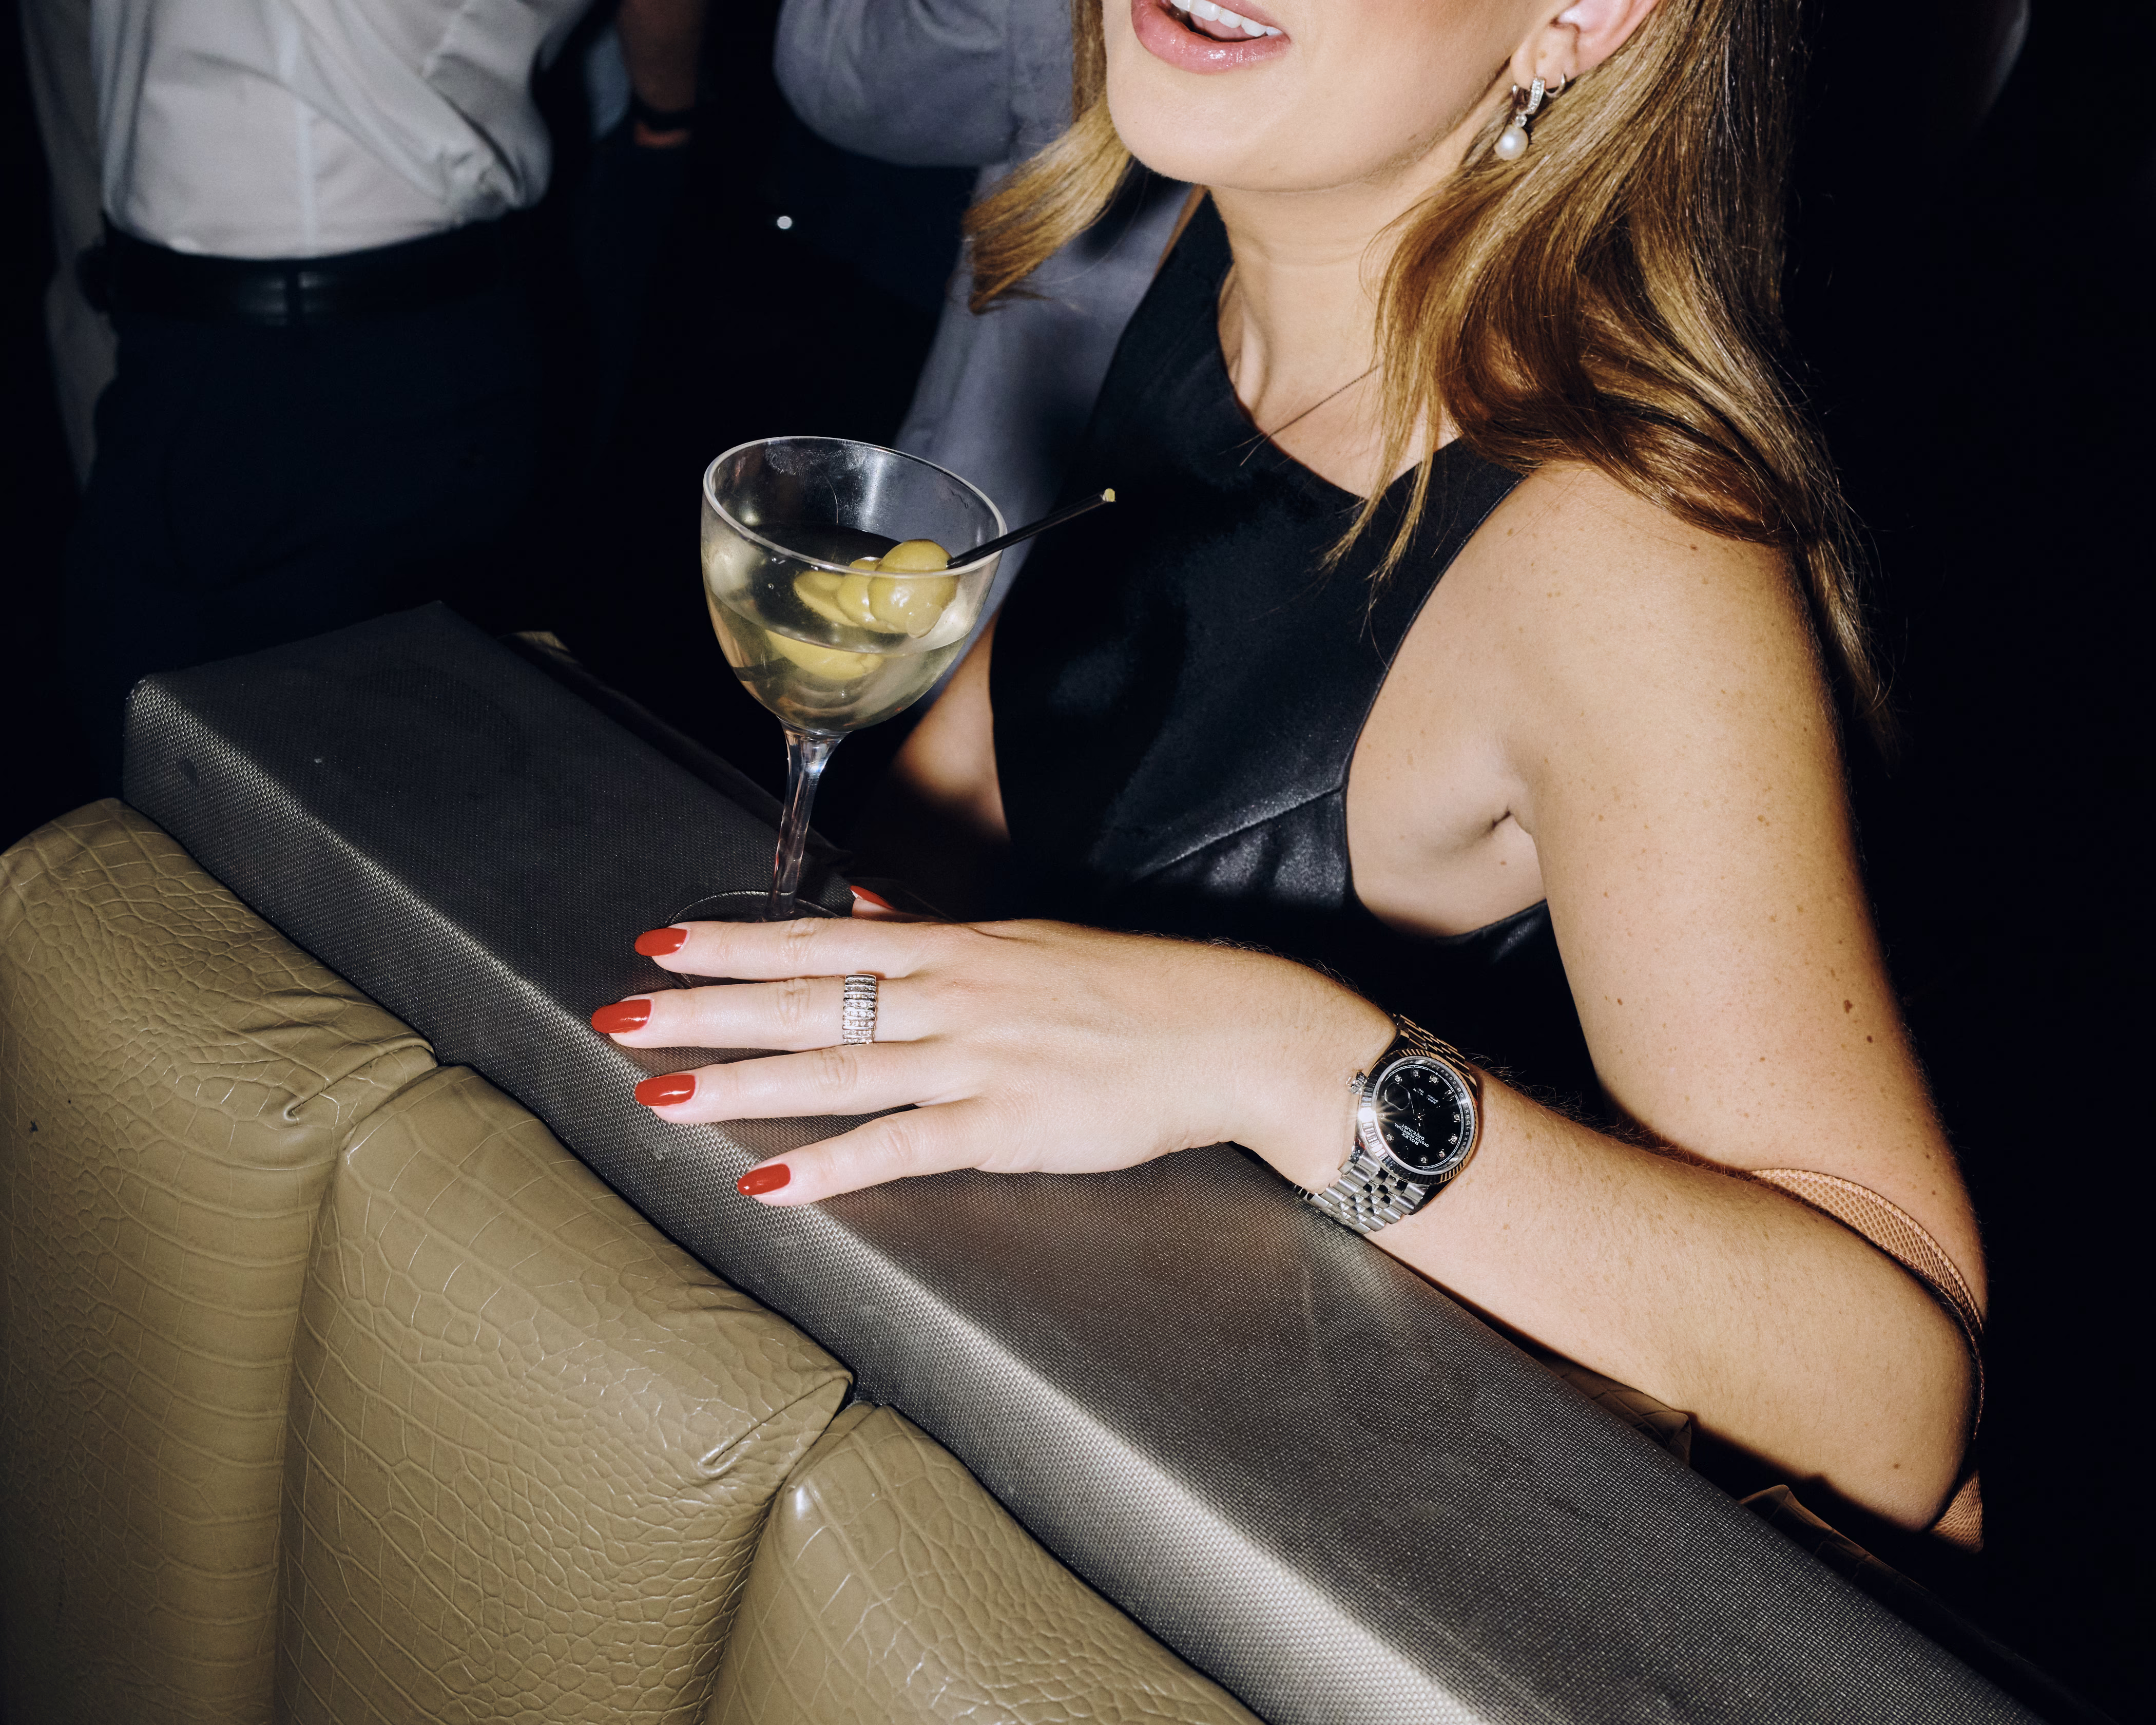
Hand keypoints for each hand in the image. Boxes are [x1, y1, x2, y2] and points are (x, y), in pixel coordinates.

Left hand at [591, 916, 1392, 1204]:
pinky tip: (770, 1184)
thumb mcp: (1026, 946)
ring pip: (837, 1071)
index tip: (660, 941)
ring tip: (657, 1094)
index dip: (733, 941)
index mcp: (955, 950)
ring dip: (740, 1084)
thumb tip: (863, 919)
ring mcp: (975, 1061)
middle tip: (619, 1014)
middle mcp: (951, 997)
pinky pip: (902, 1148)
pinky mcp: (1006, 1127)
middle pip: (806, 1003)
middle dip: (705, 1010)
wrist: (1228, 1032)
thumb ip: (934, 936)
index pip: (820, 943)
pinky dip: (832, 1167)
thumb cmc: (1130, 994)